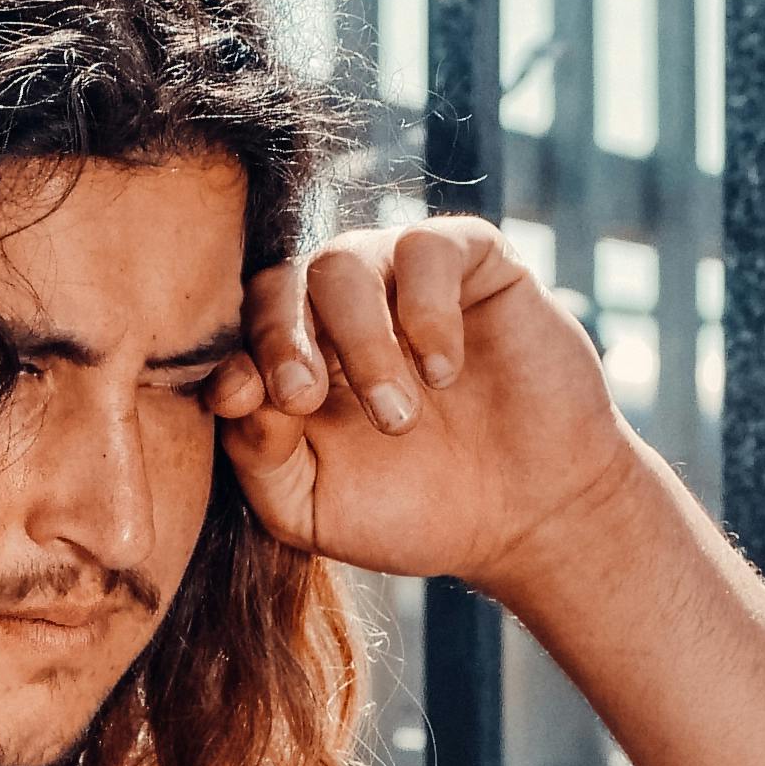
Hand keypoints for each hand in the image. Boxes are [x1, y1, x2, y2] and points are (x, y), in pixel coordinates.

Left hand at [211, 215, 652, 594]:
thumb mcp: (315, 508)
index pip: (239, 330)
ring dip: (359, 340)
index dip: (239, 356)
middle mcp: (338, 311)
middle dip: (283, 339)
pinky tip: (444, 371)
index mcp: (293, 361)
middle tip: (306, 399)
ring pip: (345, 261)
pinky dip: (426, 308)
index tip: (257, 402)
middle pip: (279, 282)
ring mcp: (402, 282)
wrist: (533, 518)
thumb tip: (231, 389)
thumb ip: (259, 454)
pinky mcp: (471, 263)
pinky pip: (427, 247)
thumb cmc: (422, 514)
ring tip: (397, 415)